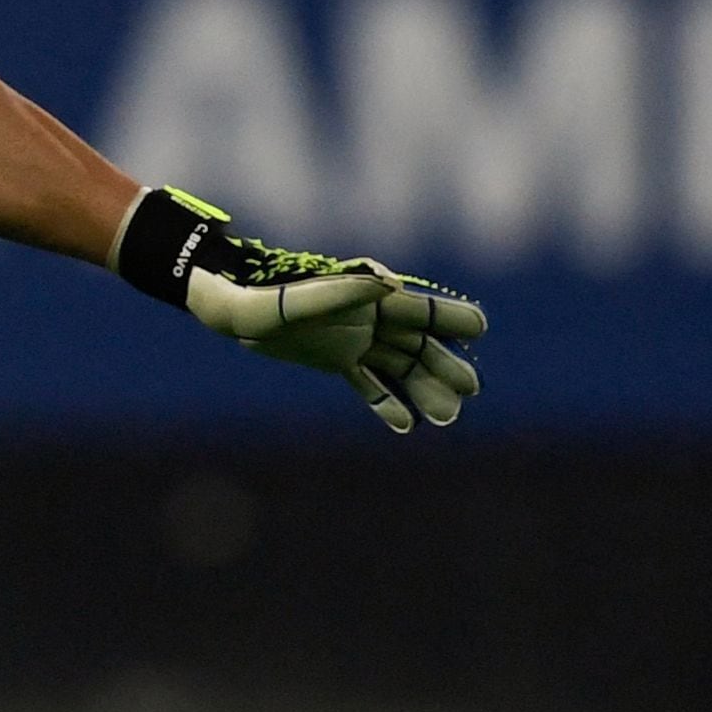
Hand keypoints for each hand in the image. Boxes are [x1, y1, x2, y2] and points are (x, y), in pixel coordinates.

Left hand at [116, 189, 486, 432]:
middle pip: (417, 344)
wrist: (231, 305)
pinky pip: (367, 383)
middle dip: (443, 367)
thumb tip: (390, 285)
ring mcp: (354, 339)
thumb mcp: (301, 295)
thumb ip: (343, 291)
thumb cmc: (264, 292)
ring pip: (399, 367)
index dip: (449, 319)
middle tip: (471, 391)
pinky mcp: (335, 359)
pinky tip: (406, 426)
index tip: (480, 329)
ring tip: (448, 417)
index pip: (419, 310)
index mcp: (368, 296)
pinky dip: (385, 403)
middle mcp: (369, 317)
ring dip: (422, 390)